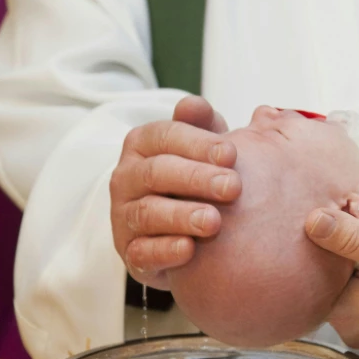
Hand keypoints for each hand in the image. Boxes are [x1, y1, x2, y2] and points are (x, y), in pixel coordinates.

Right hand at [110, 96, 240, 289]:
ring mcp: (124, 216)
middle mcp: (127, 178)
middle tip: (233, 187)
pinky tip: (190, 250)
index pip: (165, 136)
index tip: (232, 154)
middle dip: (196, 178)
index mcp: (143, 145)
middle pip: (157, 172)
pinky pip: (141, 252)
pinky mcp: (131, 253)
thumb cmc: (198, 177)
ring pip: (147, 213)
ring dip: (182, 216)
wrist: (184, 228)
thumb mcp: (204, 148)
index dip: (198, 143)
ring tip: (214, 221)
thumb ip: (202, 125)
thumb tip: (193, 105)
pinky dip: (165, 251)